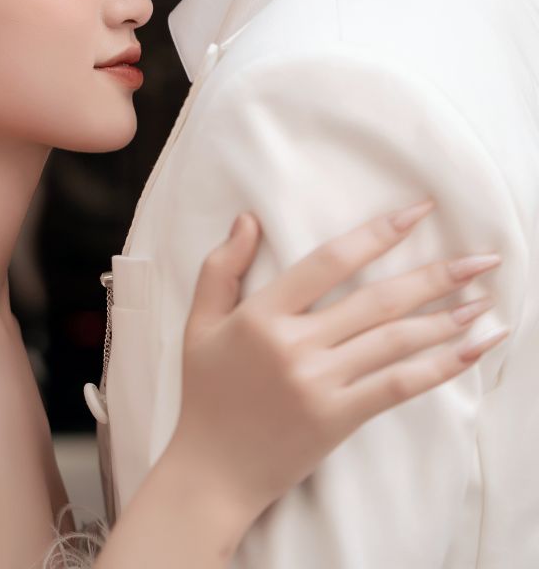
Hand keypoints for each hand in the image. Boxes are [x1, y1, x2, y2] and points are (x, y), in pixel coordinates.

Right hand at [168, 200, 506, 531]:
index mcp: (262, 314)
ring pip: (394, 341)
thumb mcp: (200, 323)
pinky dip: (438, 367)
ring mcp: (320, 384)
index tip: (418, 213)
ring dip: (446, 319)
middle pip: (377, 300)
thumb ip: (221, 267)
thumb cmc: (206, 393)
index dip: (378, 234)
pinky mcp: (339, 418)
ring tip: (484, 302)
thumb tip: (248, 217)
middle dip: (435, 277)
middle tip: (481, 259)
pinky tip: (470, 351)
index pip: (330, 261)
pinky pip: (397, 386)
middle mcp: (295, 345)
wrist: (211, 472)